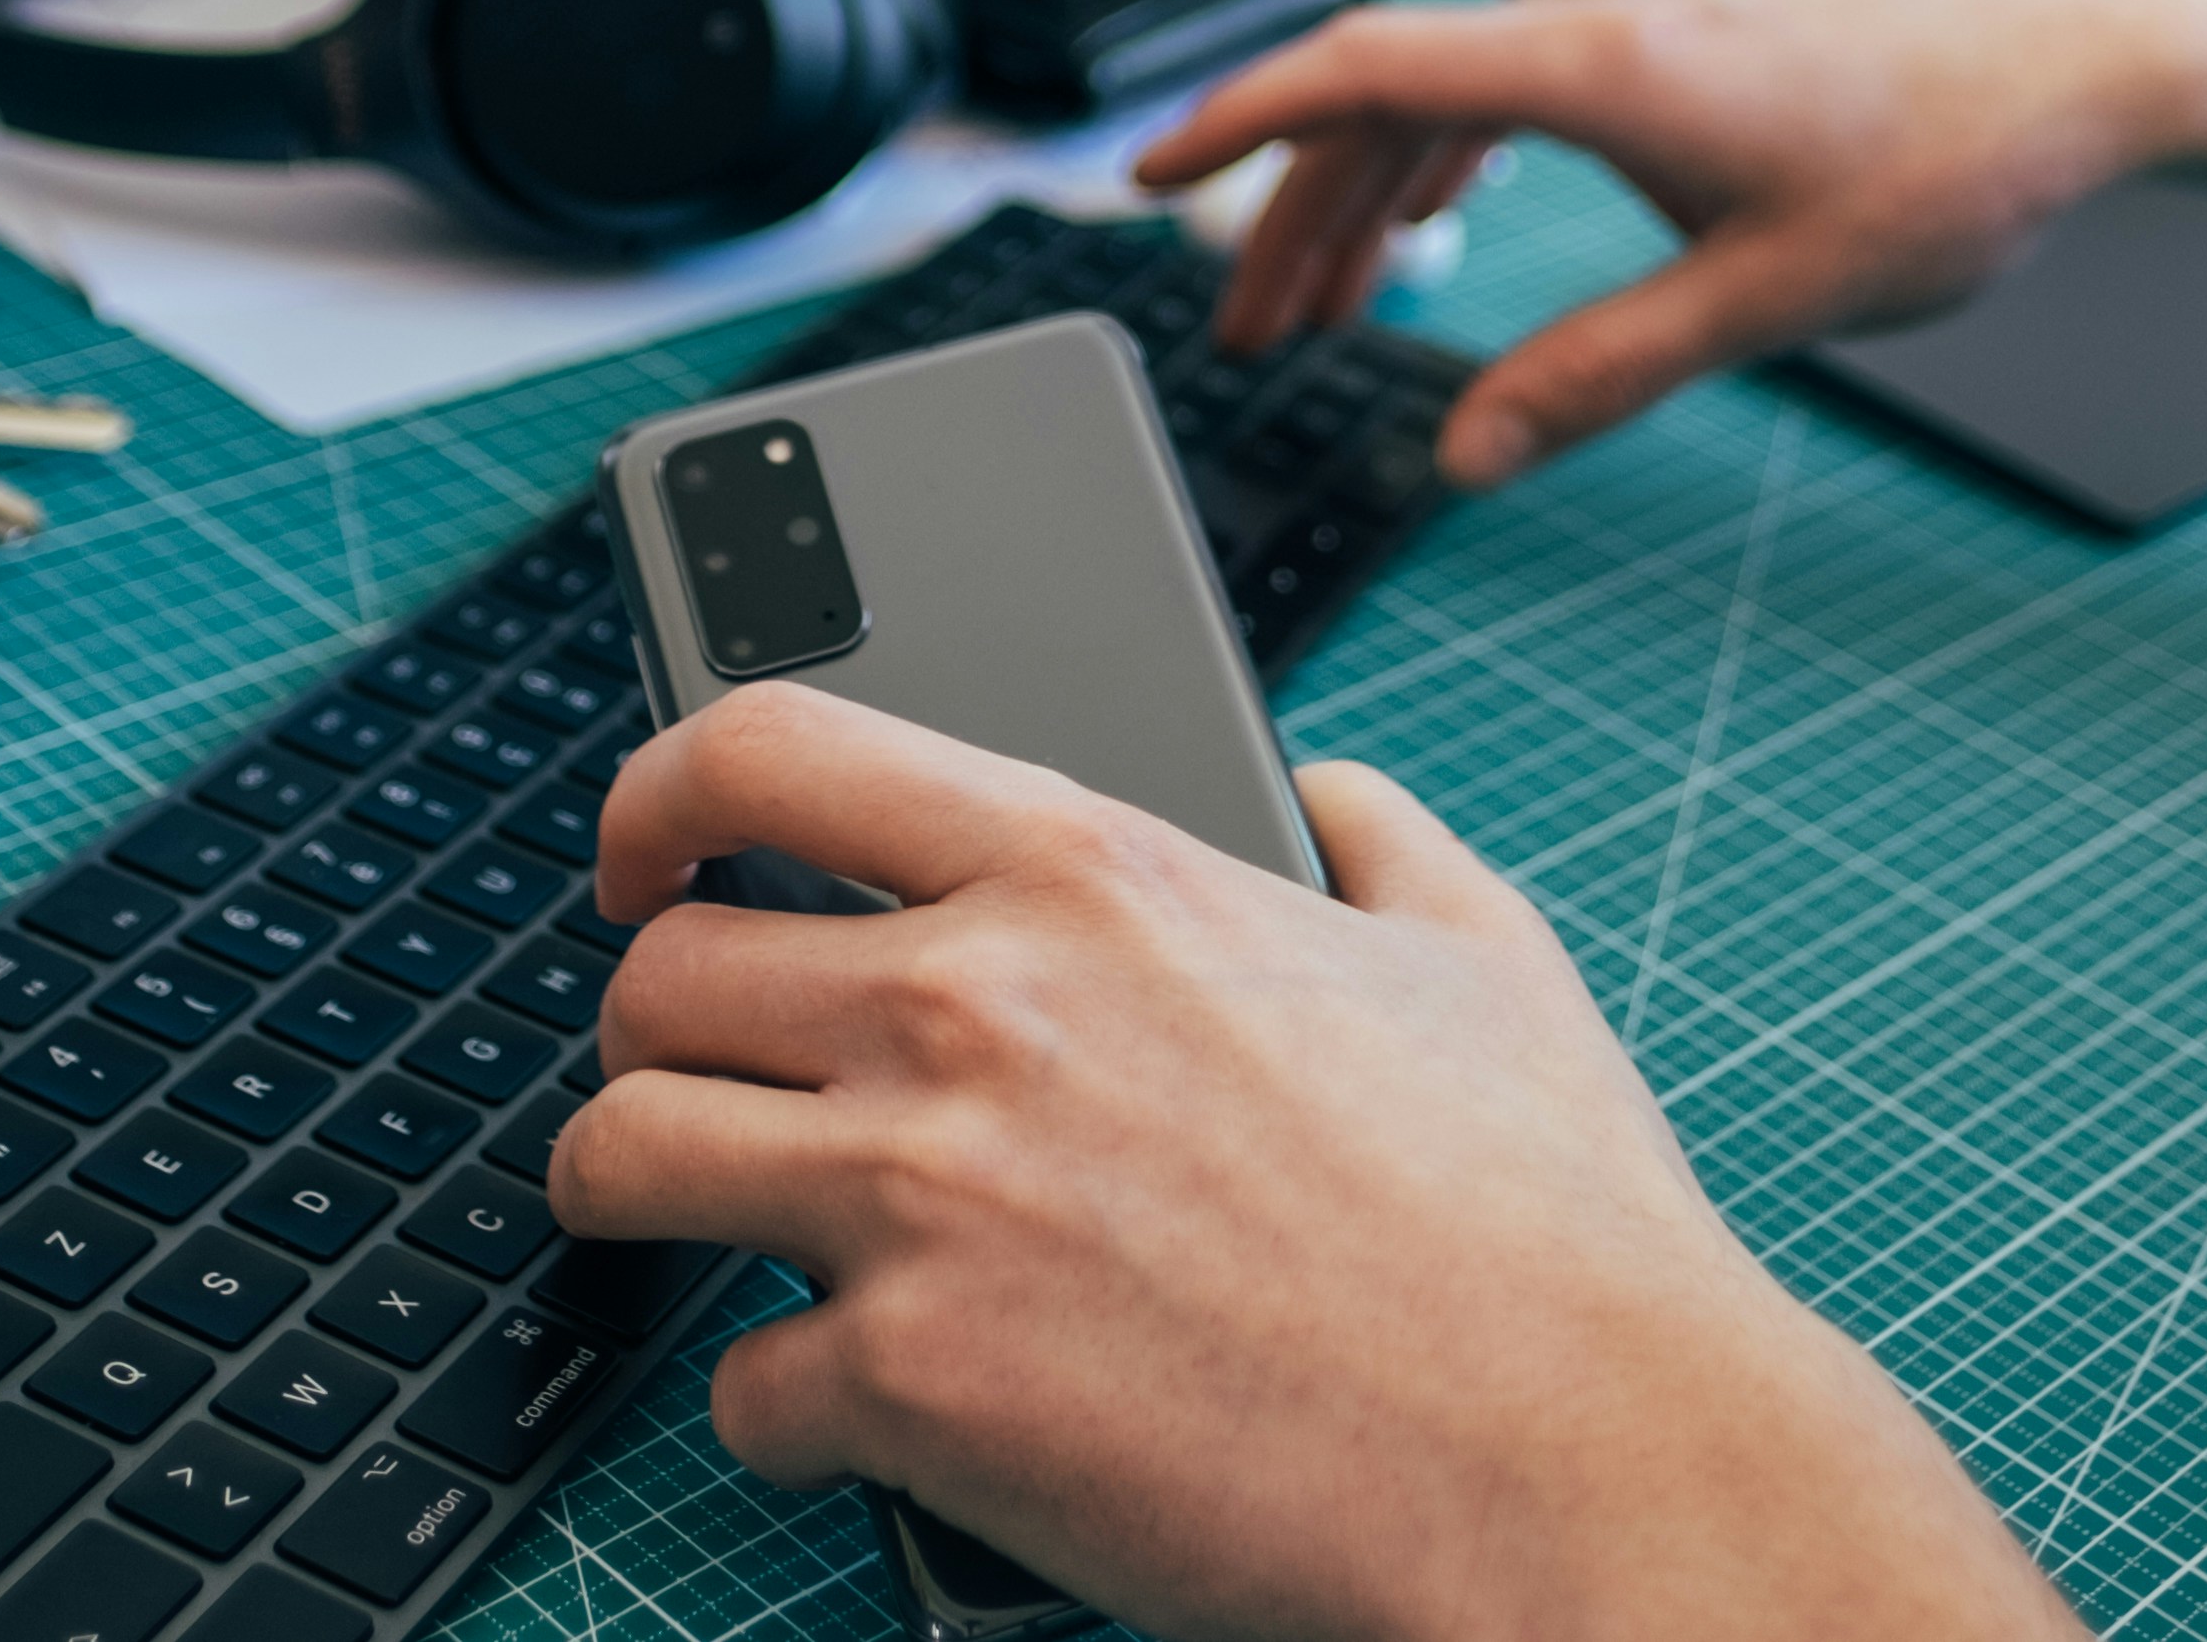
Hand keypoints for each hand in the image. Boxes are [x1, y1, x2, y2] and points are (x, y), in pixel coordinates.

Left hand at [551, 680, 2072, 1641]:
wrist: (1584, 1460)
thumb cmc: (1551, 1223)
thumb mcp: (1482, 950)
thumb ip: (1378, 832)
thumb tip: (1333, 786)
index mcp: (1090, 869)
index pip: (765, 746)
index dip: (656, 794)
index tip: (646, 857)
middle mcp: (974, 1005)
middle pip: (657, 977)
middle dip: (654, 1038)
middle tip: (702, 1088)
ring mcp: (924, 1196)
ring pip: (622, 1159)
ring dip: (643, 1198)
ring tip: (701, 1231)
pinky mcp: (915, 1387)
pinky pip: (740, 1394)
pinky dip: (790, 1416)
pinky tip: (876, 1417)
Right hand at [1135, 0, 2205, 483]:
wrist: (2091, 57)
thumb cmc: (1953, 160)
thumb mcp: (1766, 298)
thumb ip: (1600, 375)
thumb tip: (1466, 452)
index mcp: (1597, 62)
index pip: (1359, 72)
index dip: (1232, 122)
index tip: (1142, 179)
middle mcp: (1601, 11)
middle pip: (1385, 100)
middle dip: (1292, 220)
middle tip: (1244, 339)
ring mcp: (1643, 7)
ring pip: (1450, 94)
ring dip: (1372, 199)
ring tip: (1324, 313)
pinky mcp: (1685, 22)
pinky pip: (1515, 81)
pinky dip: (1449, 158)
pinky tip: (1443, 229)